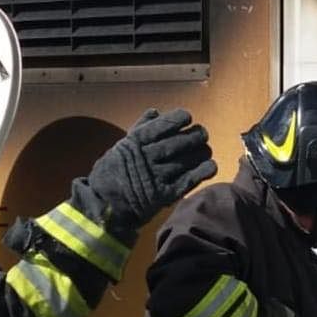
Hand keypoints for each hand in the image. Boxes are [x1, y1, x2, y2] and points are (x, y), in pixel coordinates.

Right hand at [88, 108, 216, 232]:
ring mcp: (155, 177)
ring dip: (201, 153)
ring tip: (207, 149)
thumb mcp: (121, 146)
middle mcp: (146, 159)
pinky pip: (188, 181)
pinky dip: (202, 172)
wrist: (105, 204)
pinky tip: (211, 166)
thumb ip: (139, 128)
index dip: (177, 119)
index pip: (160, 127)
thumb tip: (156, 112)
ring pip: (185, 161)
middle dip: (194, 136)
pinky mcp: (164, 195)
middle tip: (203, 134)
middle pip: (177, 143)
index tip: (187, 117)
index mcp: (134, 143)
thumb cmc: (113, 172)